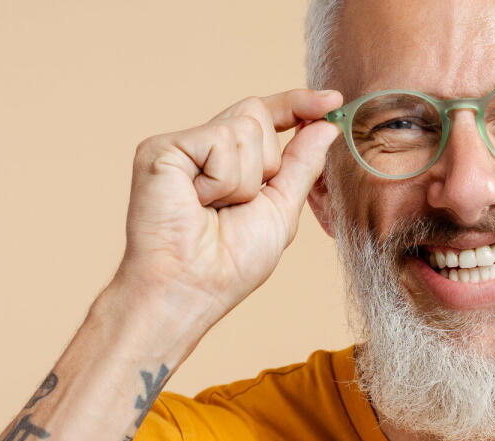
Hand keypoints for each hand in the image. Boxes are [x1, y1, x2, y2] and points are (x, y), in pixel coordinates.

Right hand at [115, 89, 343, 320]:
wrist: (192, 287)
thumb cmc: (231, 262)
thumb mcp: (281, 208)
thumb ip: (302, 164)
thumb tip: (326, 125)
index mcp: (228, 161)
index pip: (266, 116)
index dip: (299, 104)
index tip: (334, 99)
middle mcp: (202, 147)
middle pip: (257, 113)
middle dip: (269, 162)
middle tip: (240, 204)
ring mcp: (180, 146)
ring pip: (245, 127)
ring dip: (246, 180)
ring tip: (216, 208)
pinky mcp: (160, 148)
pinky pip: (220, 140)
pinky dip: (222, 180)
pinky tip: (198, 202)